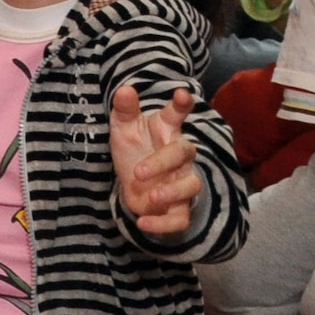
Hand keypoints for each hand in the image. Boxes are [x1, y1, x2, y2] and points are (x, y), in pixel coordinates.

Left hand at [110, 86, 201, 234]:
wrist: (131, 182)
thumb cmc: (133, 148)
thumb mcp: (122, 127)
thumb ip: (124, 109)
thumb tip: (125, 89)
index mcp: (166, 130)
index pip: (176, 114)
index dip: (181, 104)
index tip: (181, 94)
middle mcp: (179, 155)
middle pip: (183, 153)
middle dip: (162, 162)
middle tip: (139, 172)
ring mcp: (182, 180)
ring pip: (191, 185)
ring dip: (173, 192)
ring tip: (152, 198)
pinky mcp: (178, 207)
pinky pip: (181, 218)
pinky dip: (164, 224)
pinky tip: (143, 223)